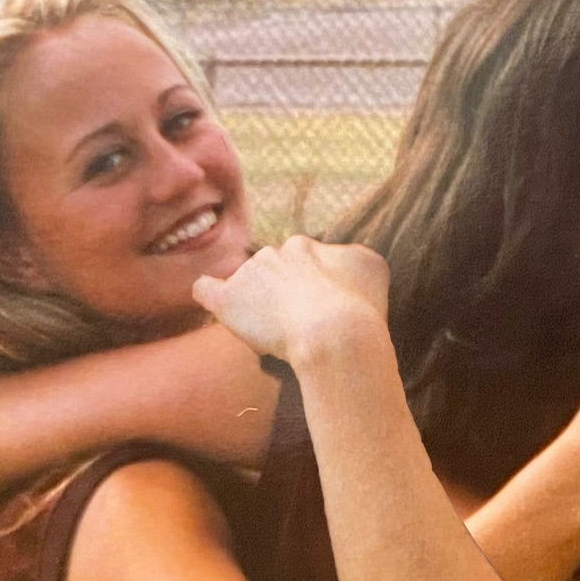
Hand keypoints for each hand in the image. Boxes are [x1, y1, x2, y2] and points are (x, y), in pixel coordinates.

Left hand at [193, 237, 389, 362]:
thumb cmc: (360, 307)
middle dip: (283, 294)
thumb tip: (345, 260)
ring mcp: (249, 274)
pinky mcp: (228, 300)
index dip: (310, 289)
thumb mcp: (372, 267)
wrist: (336, 333)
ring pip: (247, 284)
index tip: (320, 311)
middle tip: (300, 325)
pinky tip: (214, 303)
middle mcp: (275, 252)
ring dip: (257, 302)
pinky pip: (207, 289)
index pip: (301, 264)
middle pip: (273, 272)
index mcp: (305, 247)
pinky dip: (210, 294)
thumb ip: (352, 258)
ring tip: (275, 333)